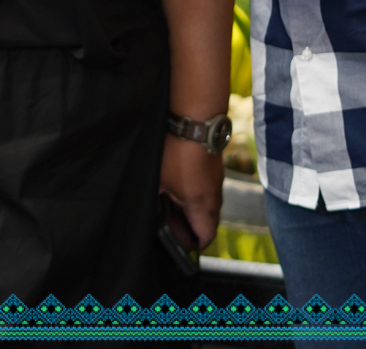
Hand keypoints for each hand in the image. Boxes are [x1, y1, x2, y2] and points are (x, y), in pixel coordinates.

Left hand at [159, 133, 224, 251]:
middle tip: (168, 225)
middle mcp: (214, 195)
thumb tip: (149, 214)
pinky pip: (206, 188)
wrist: (194, 119)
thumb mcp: (157, 181)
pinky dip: (194, 193)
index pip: (206, 237)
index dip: (193, 245)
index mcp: (202, 206)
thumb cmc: (175, 151)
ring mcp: (216, 180)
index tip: (178, 245)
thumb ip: (154, 203)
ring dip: (190, 209)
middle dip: (188, 228)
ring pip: (206, 204)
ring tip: (168, 203)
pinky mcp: (214, 167)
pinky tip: (176, 184)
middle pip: (207, 222)